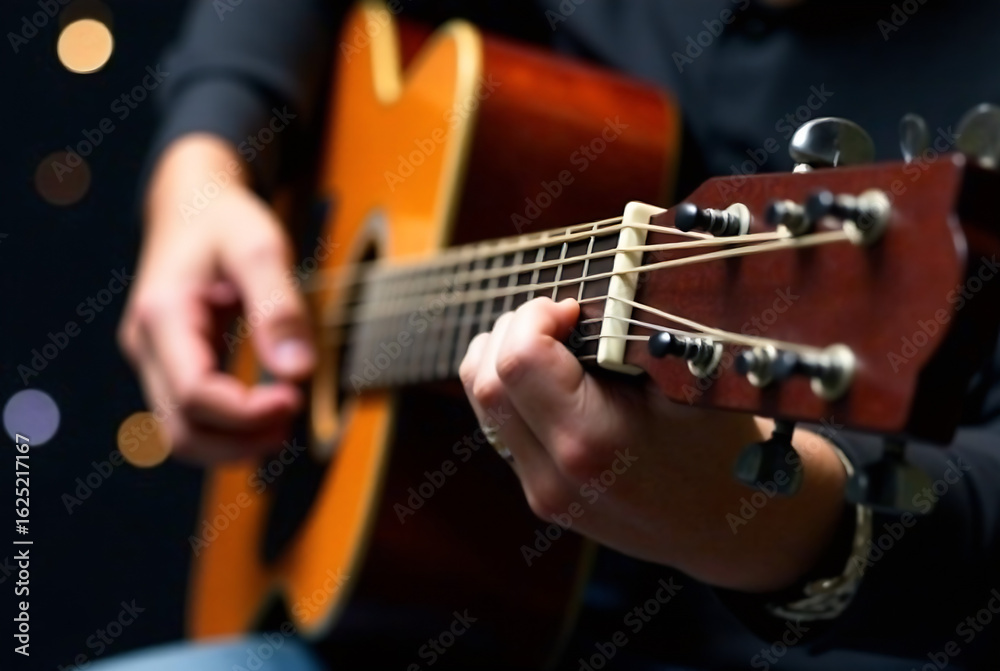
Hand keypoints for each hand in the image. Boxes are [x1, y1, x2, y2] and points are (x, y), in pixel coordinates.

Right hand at [118, 134, 314, 463]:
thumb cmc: (225, 220)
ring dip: (235, 444)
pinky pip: (191, 420)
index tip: (296, 398)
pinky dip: (229, 430)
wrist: (191, 205)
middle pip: (181, 432)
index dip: (247, 413)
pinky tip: (269, 412)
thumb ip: (280, 308)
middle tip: (295, 412)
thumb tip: (298, 373)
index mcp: (163, 315)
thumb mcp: (261, 246)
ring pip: (182, 436)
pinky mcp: (167, 368)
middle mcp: (146, 346)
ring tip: (286, 418)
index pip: (195, 395)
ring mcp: (152, 361)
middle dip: (242, 440)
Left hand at [459, 297, 847, 591]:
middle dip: (513, 329)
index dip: (536, 315)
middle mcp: (556, 474)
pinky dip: (511, 387)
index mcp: (594, 441)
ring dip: (502, 356)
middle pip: (484, 380)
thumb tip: (580, 294)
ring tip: (552, 340)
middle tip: (560, 318)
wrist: (726, 525)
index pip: (519, 359)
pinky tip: (553, 375)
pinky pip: (498, 426)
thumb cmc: (720, 444)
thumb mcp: (693, 381)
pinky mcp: (540, 496)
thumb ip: (634, 335)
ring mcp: (543, 491)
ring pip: (482, 403)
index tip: (573, 307)